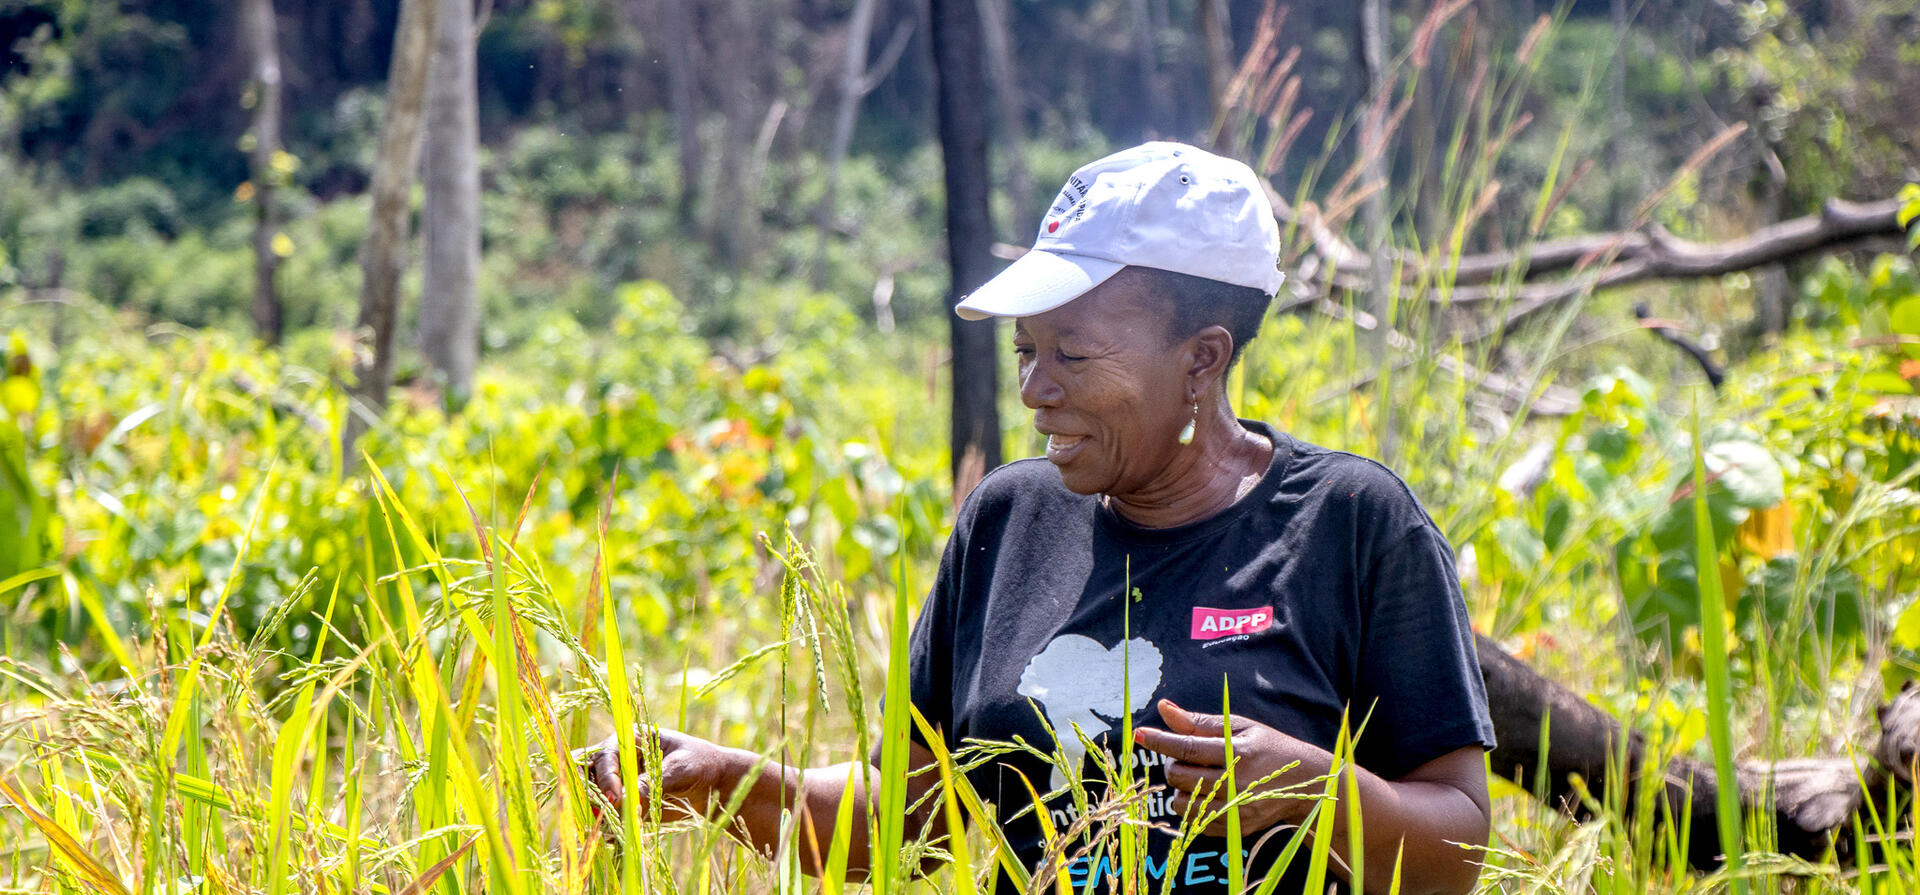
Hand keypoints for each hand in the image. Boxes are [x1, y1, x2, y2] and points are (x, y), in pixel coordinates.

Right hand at [583, 726, 740, 822]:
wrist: (714, 784)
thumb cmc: (699, 764)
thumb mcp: (680, 769)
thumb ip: (654, 782)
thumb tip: (627, 799)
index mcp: (630, 740)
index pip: (605, 756)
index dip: (606, 778)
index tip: (614, 799)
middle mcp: (619, 761)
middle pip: (587, 772)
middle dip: (587, 791)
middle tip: (600, 810)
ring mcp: (619, 784)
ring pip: (591, 796)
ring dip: (594, 811)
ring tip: (608, 826)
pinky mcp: (625, 805)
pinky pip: (606, 816)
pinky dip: (605, 826)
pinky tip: (613, 836)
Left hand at [1132, 699, 1326, 835]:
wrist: (1303, 783)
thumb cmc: (1266, 747)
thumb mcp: (1238, 727)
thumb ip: (1199, 722)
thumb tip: (1164, 708)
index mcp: (1238, 753)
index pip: (1188, 747)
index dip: (1160, 740)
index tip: (1139, 733)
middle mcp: (1237, 784)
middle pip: (1179, 776)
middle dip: (1174, 763)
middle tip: (1189, 757)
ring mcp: (1236, 811)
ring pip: (1180, 802)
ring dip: (1180, 787)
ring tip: (1200, 776)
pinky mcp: (1234, 829)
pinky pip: (1193, 820)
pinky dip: (1192, 805)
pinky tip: (1209, 793)